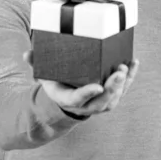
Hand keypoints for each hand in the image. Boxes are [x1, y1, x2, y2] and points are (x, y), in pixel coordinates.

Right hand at [23, 50, 139, 117]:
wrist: (64, 98)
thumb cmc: (55, 82)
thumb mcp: (43, 74)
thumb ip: (37, 63)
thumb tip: (27, 54)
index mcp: (66, 99)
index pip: (77, 100)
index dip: (87, 94)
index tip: (97, 87)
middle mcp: (84, 105)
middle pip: (100, 102)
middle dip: (111, 88)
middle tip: (118, 73)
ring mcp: (98, 103)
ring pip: (113, 99)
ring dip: (122, 84)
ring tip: (126, 67)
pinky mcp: (109, 97)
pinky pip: (121, 90)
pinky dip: (129, 78)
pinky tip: (133, 63)